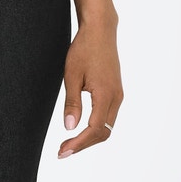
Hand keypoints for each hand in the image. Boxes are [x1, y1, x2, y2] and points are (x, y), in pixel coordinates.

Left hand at [57, 20, 122, 158]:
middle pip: (103, 133)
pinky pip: (108, 117)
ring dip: (89, 138)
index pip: (94, 129)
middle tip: (62, 151)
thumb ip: (72, 102)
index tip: (62, 151)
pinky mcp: (116, 91)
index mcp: (106, 95)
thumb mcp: (72, 75)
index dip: (79, 144)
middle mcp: (116, 97)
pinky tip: (80, 129)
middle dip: (83, 145)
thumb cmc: (84, 49)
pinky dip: (95, 127)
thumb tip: (70, 127)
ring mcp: (118, 95)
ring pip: (107, 126)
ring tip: (69, 143)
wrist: (100, 30)